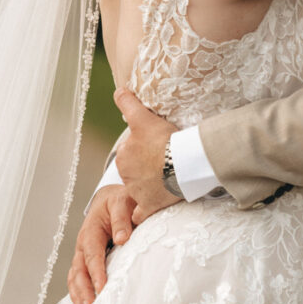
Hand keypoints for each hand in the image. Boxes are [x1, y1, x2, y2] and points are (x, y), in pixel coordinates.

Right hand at [68, 184, 135, 303]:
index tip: (102, 289)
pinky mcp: (85, 262)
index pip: (92, 256)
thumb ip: (123, 218)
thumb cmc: (119, 200)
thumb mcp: (123, 201)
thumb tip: (121, 239)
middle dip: (84, 294)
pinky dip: (79, 297)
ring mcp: (81, 255)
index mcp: (91, 231)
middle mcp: (82, 245)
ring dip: (79, 299)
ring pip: (75, 280)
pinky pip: (78, 281)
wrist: (110, 199)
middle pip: (79, 273)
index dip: (96, 274)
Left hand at [113, 88, 181, 223]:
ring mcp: (137, 193)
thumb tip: (118, 90)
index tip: (157, 145)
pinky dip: (142, 212)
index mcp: (123, 156)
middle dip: (145, 166)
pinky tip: (149, 207)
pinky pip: (140, 213)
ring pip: (139, 188)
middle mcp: (126, 176)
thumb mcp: (144, 117)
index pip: (131, 152)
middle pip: (134, 170)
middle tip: (163, 160)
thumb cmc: (165, 139)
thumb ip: (128, 103)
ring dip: (149, 185)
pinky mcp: (149, 205)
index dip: (144, 147)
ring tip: (167, 177)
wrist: (184, 162)